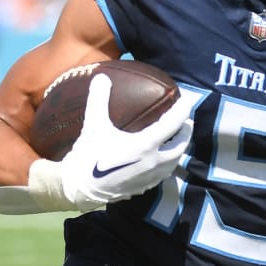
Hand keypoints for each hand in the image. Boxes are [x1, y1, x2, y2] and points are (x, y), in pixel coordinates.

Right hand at [48, 74, 194, 211]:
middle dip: (186, 130)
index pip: (173, 123)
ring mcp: (151, 177)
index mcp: (145, 145)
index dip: (183, 110)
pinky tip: (161, 157)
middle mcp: (153, 162)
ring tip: (176, 137)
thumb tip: (101, 76)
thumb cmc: (87, 156)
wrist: (78, 189)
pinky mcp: (145, 187)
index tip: (188, 100)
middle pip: (181, 144)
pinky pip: (164, 172)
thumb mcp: (94, 125)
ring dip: (179, 147)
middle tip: (185, 120)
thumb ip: (98, 99)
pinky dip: (169, 161)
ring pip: (175, 160)